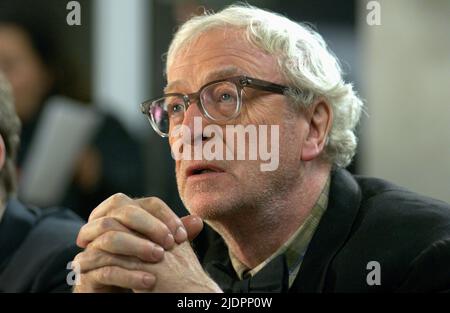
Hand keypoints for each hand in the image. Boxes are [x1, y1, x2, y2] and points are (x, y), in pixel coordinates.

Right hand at [73, 194, 202, 291]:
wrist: (113, 289)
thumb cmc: (138, 263)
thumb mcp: (156, 246)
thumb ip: (172, 233)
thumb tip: (197, 221)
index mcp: (122, 213)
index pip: (146, 203)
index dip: (165, 216)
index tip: (182, 235)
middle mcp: (101, 224)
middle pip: (123, 212)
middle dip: (150, 226)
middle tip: (170, 243)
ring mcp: (90, 246)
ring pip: (109, 236)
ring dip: (137, 246)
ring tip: (159, 257)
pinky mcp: (84, 271)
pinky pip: (105, 268)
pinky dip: (129, 274)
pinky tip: (149, 280)